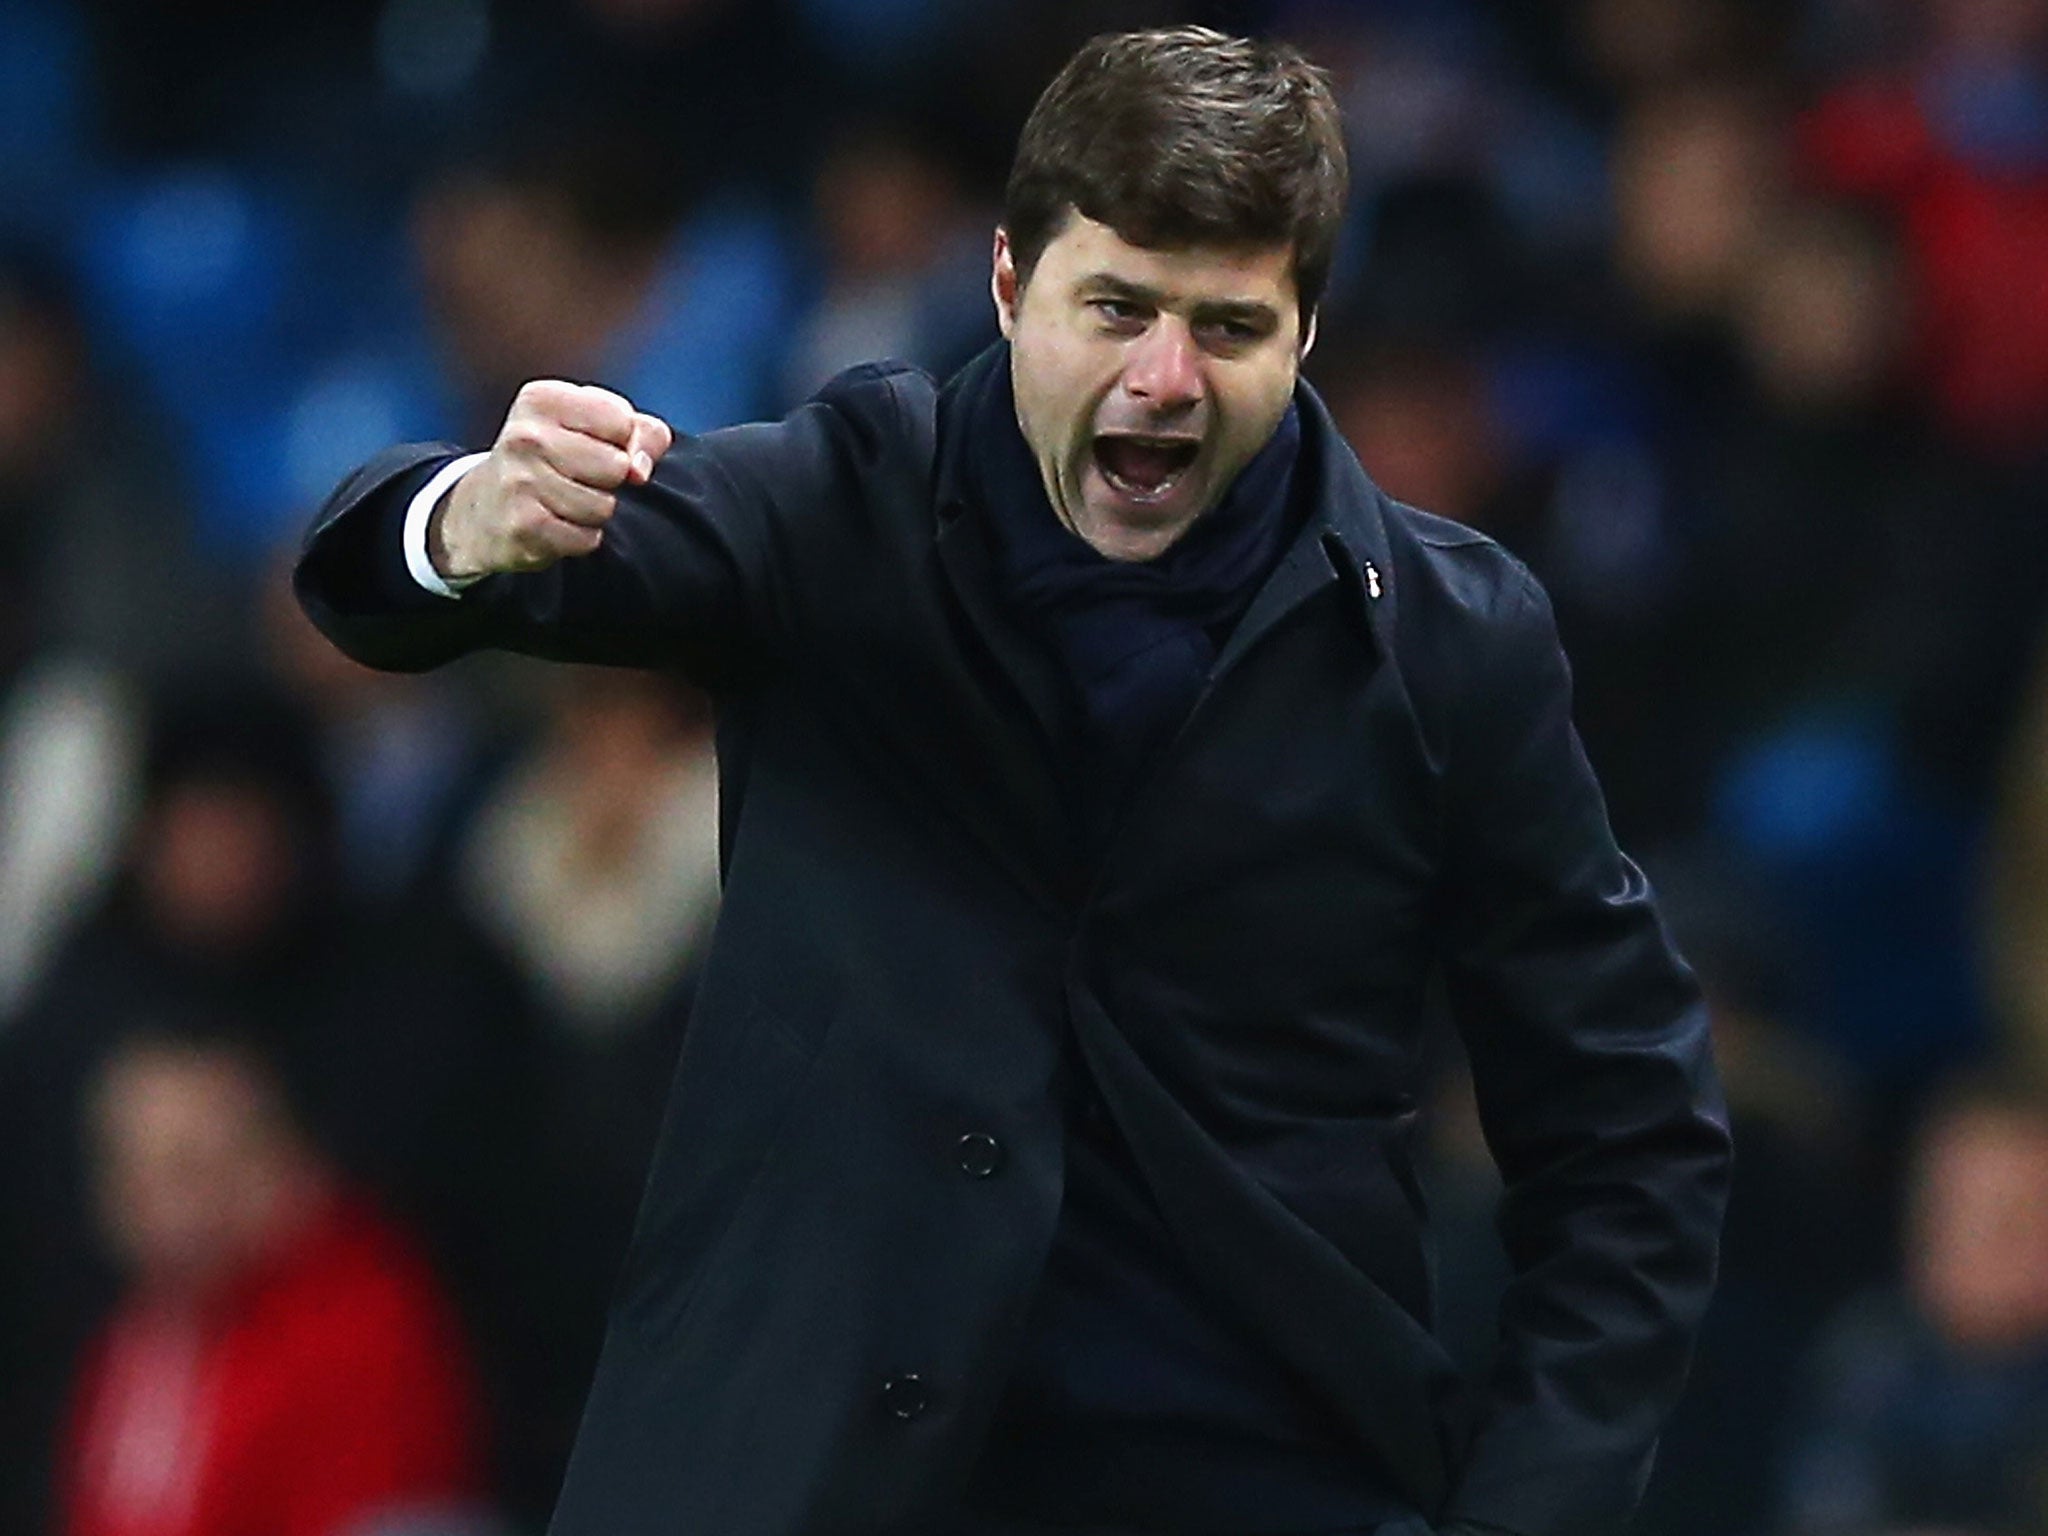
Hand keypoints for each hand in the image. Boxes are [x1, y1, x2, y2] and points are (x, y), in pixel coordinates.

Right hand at [430, 380, 673, 579]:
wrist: (485, 507)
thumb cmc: (554, 458)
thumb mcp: (593, 426)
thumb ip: (641, 432)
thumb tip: (640, 471)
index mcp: (542, 400)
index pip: (621, 420)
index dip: (622, 440)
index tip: (594, 444)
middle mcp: (525, 436)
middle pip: (617, 467)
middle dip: (610, 479)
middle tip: (578, 477)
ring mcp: (520, 482)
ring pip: (604, 506)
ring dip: (595, 511)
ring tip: (564, 501)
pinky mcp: (523, 526)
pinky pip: (587, 538)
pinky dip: (581, 538)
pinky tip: (556, 524)